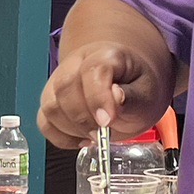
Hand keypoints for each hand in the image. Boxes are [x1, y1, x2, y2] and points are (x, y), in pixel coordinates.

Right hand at [40, 40, 164, 149]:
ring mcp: (59, 82)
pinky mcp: (50, 101)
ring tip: (96, 136)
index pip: (93, 70)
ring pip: (51, 106)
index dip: (98, 97)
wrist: (127, 83)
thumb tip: (116, 97)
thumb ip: (133, 98)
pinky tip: (82, 139)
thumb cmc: (137, 88)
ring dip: (73, 129)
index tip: (107, 121)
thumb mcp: (148, 94)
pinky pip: (44, 123)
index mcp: (106, 55)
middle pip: (65, 87)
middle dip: (83, 118)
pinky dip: (62, 138)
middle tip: (103, 135)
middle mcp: (76, 63)